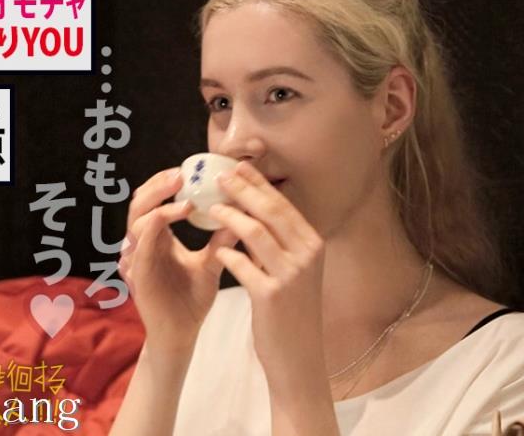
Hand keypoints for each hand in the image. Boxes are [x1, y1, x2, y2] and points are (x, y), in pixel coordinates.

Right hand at [120, 167, 239, 350]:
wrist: (182, 333)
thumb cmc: (191, 300)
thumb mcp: (211, 264)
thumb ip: (222, 242)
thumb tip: (245, 217)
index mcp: (158, 238)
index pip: (154, 200)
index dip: (166, 183)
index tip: (189, 169)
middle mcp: (144, 244)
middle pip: (139, 202)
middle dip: (157, 184)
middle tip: (181, 173)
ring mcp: (138, 258)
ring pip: (136, 219)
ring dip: (158, 202)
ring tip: (182, 193)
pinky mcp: (139, 274)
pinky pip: (140, 245)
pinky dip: (152, 227)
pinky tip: (168, 216)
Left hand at [208, 162, 327, 382]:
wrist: (299, 354)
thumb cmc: (292, 311)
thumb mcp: (296, 271)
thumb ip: (281, 243)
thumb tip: (256, 212)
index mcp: (313, 244)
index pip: (283, 205)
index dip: (259, 184)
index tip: (238, 168)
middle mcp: (307, 254)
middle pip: (271, 211)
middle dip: (243, 190)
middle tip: (219, 176)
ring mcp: (290, 274)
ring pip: (255, 232)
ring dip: (230, 217)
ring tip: (210, 209)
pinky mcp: (271, 295)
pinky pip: (243, 265)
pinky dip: (227, 253)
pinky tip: (216, 250)